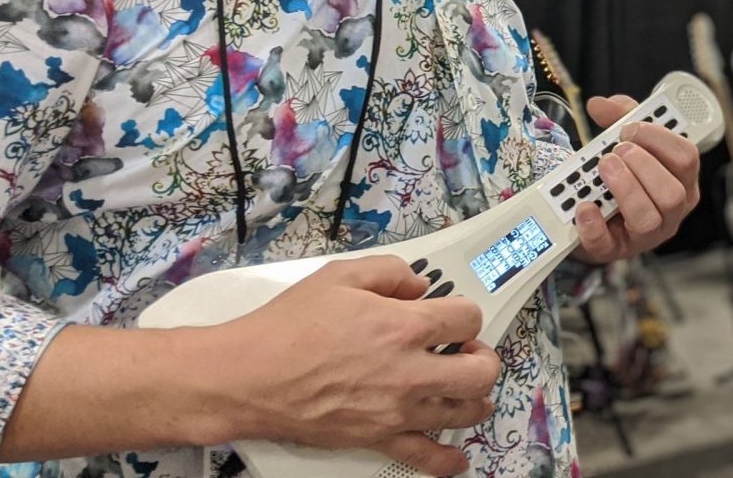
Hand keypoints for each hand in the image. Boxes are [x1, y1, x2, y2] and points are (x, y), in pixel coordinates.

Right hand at [209, 255, 500, 474]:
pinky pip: (424, 456)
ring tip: (466, 386)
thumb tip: (417, 285)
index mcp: (403, 326)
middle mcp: (408, 372)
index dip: (464, 311)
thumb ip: (390, 273)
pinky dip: (446, 460)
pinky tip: (457, 458)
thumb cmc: (287, 328)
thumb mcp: (341, 275)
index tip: (453, 313)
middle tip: (468, 350)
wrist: (249, 377)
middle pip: (480, 371)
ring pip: (462, 412)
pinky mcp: (376, 437)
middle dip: (483, 357)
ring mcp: (395, 409)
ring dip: (474, 398)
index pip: (466, 318)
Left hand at [572, 94, 700, 263]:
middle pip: (673, 193)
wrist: (593, 215)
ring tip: (603, 167)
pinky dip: (594, 225)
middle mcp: (671, 211)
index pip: (687, 159)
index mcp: (681, 180)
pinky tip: (584, 207)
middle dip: (643, 166)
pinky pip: (608, 244)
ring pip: (649, 219)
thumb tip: (599, 105)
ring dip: (625, 188)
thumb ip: (619, 118)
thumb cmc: (622, 175)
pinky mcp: (616, 250)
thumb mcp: (627, 142)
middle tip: (617, 150)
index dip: (660, 139)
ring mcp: (647, 235)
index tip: (632, 128)